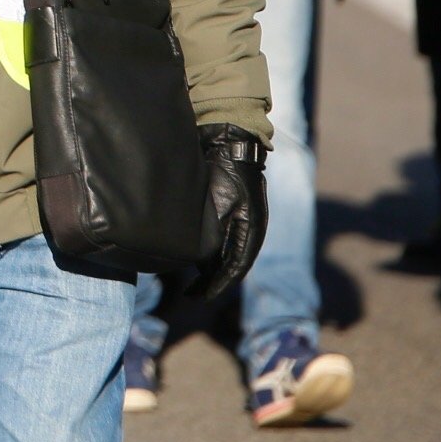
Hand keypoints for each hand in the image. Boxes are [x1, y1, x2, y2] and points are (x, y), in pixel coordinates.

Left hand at [186, 126, 267, 298]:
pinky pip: (220, 243)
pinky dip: (207, 255)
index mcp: (251, 231)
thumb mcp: (222, 204)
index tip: (200, 297)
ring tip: (189, 286)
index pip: (235, 268)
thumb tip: (208, 262)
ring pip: (224, 255)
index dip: (218, 285)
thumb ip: (218, 232)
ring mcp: (239, 223)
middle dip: (211, 283)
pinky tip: (192, 262)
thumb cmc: (227, 172)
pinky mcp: (230, 215)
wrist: (229, 144)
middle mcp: (247, 231)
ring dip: (209, 271)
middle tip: (191, 296)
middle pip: (229, 266)